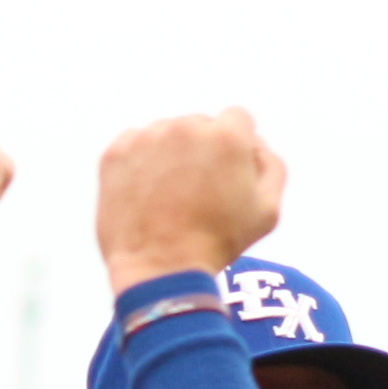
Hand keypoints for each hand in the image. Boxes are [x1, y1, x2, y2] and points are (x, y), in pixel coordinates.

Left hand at [96, 108, 283, 289]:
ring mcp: (147, 138)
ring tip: (170, 197)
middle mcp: (186, 127)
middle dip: (202, 150)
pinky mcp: (116, 152)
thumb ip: (271, 166)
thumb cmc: (218, 243)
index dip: (236, 147)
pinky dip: (140, 164)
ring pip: (165, 134)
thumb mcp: (267, 211)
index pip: (237, 119)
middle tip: (197, 192)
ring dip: (170, 155)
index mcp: (227, 136)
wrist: (160, 269)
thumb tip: (256, 144)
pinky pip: (135, 146)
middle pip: (200, 125)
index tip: (226, 172)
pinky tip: (147, 195)